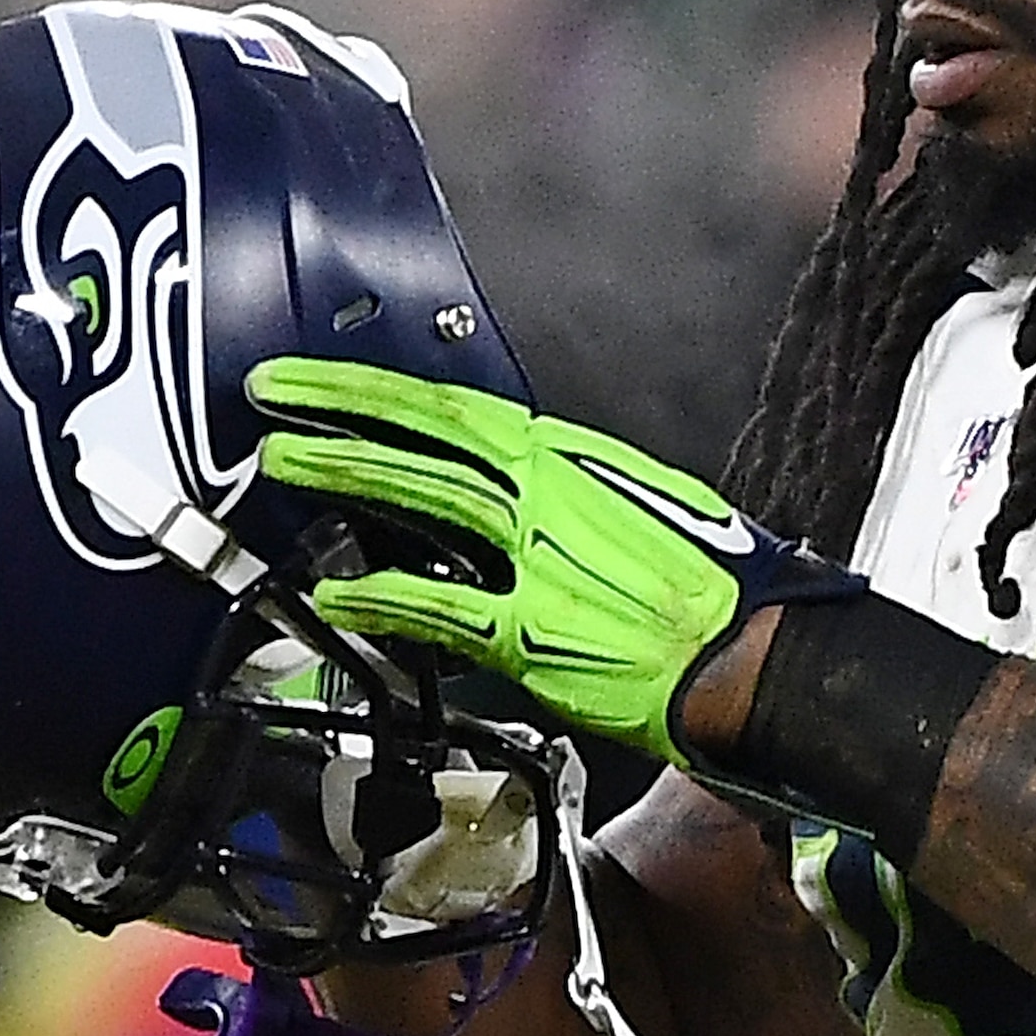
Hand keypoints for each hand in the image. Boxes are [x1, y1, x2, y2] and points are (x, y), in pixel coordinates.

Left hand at [246, 358, 865, 761]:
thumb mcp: (644, 515)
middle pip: (430, 434)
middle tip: (270, 396)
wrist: (764, 656)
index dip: (381, 391)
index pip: (459, 410)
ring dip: (346, 475)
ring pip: (426, 496)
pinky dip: (382, 598)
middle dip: (341, 411)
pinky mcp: (538, 630)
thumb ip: (571, 506)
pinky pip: (442, 609)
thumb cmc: (721, 593)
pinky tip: (333, 594)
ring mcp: (543, 557)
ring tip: (281, 462)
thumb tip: (521, 509)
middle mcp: (554, 492)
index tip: (322, 379)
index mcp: (577, 460)